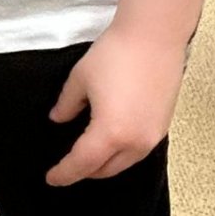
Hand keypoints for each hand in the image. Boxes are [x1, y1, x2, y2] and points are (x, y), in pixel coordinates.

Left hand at [45, 26, 185, 186]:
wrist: (155, 37)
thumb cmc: (116, 55)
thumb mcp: (80, 79)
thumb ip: (67, 104)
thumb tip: (58, 119)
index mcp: (110, 134)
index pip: (82, 164)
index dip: (64, 173)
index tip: (51, 178)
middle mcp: (135, 143)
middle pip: (105, 170)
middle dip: (84, 172)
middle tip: (66, 167)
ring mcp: (153, 136)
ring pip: (124, 164)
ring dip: (104, 165)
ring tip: (87, 157)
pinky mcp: (163, 126)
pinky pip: (138, 151)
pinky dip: (121, 154)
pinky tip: (111, 144)